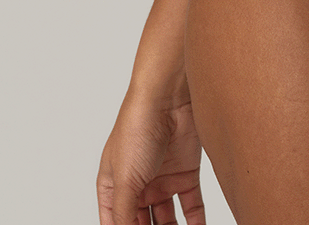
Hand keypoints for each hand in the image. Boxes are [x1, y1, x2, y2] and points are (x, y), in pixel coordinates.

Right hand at [97, 92, 206, 224]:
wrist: (168, 96)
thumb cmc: (136, 129)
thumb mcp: (124, 179)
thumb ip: (124, 214)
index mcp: (112, 187)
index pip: (116, 223)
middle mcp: (137, 185)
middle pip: (143, 223)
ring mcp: (162, 179)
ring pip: (167, 218)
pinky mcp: (186, 172)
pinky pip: (191, 205)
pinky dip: (195, 221)